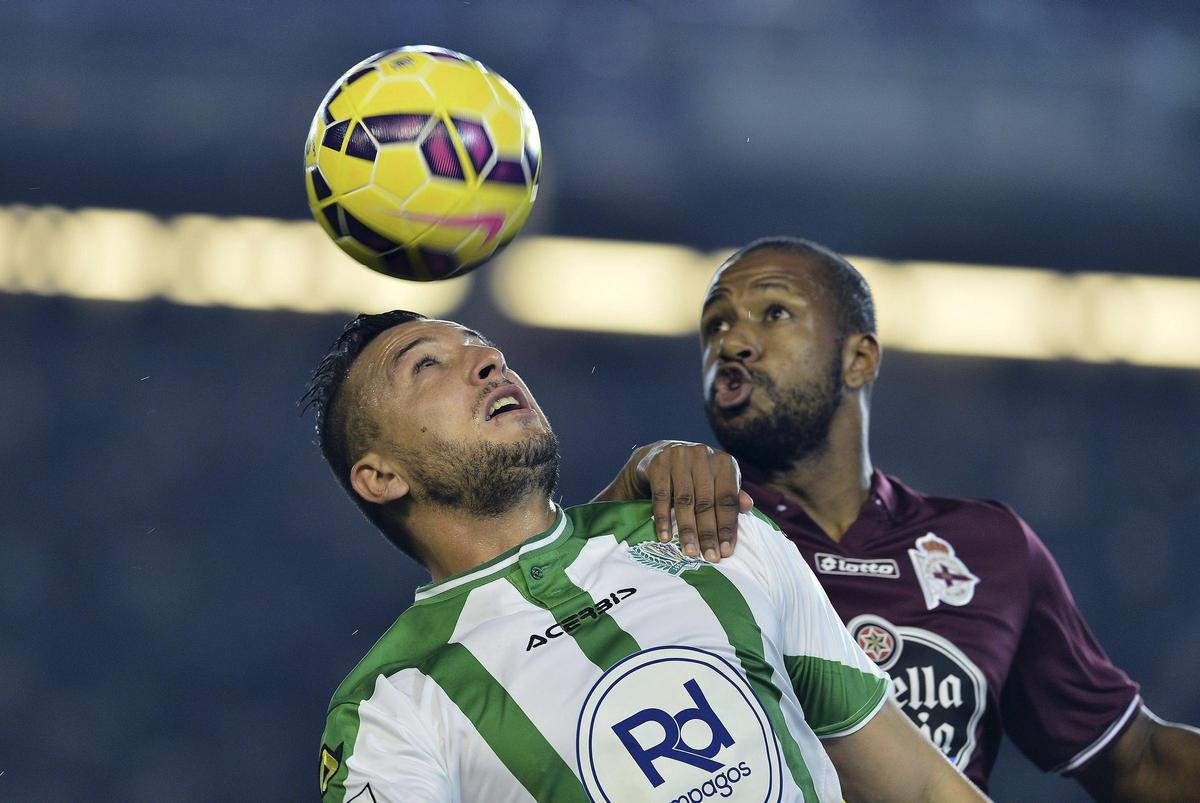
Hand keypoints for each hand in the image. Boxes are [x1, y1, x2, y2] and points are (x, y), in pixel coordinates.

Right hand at [636, 441, 751, 562]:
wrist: (661, 454)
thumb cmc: (696, 473)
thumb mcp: (717, 481)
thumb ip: (732, 495)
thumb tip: (748, 507)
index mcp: (724, 462)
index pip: (728, 499)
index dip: (727, 526)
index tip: (726, 550)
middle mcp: (703, 456)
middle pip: (707, 502)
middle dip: (708, 533)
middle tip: (709, 556)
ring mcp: (679, 457)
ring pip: (685, 501)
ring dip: (687, 529)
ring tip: (689, 551)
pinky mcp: (658, 464)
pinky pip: (661, 497)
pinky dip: (663, 519)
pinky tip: (665, 537)